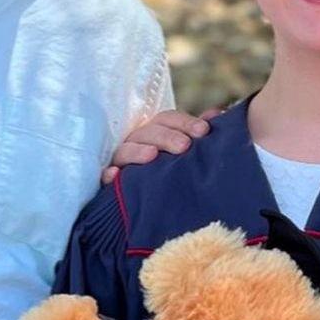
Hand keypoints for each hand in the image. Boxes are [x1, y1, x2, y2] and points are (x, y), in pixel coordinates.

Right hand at [102, 109, 217, 181]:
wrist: (155, 205)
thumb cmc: (173, 171)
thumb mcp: (187, 152)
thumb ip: (197, 133)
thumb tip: (214, 114)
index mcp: (156, 132)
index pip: (167, 119)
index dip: (185, 122)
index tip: (204, 131)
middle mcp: (137, 142)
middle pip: (148, 132)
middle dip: (167, 136)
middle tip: (185, 146)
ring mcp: (121, 161)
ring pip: (125, 150)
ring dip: (137, 151)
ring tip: (152, 155)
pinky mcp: (110, 182)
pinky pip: (105, 176)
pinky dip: (109, 174)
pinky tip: (114, 175)